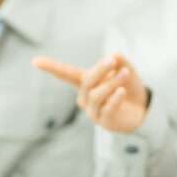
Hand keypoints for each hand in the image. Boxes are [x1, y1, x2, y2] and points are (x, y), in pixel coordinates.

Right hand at [32, 53, 149, 133]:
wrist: (142, 109)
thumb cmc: (128, 86)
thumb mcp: (126, 69)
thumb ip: (120, 61)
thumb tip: (115, 55)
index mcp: (86, 82)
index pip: (65, 74)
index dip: (51, 67)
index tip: (34, 61)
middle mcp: (85, 97)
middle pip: (87, 81)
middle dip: (99, 69)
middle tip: (112, 60)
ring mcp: (93, 111)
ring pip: (97, 95)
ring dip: (112, 83)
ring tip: (125, 73)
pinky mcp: (104, 122)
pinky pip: (106, 109)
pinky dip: (114, 99)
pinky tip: (122, 92)